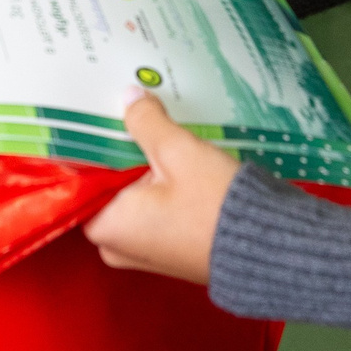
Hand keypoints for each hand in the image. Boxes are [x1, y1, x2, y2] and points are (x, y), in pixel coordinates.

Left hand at [84, 92, 240, 283]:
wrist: (270, 250)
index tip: (100, 115)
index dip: (92, 142)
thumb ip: (147, 122)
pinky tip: (176, 160)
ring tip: (157, 134)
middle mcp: (116, 245)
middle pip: (107, 186)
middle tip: (133, 117)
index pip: (80, 177)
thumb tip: (129, 98)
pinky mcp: (167, 250)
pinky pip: (150, 211)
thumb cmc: (217, 207)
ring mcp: (142, 252)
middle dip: (121, 153)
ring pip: (130, 197)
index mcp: (105, 226)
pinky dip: (159, 187)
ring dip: (143, 168)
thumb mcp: (179, 153)